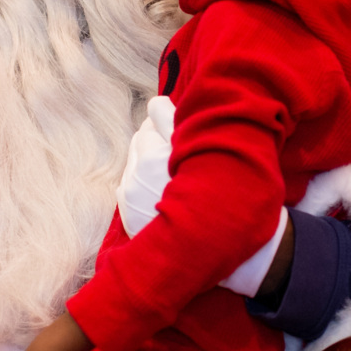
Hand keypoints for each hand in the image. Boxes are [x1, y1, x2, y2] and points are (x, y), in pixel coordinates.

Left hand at [115, 96, 286, 297]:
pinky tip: (163, 190)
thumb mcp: (207, 153)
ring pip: (135, 158)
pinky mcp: (128, 209)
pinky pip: (129, 181)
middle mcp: (139, 173)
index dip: (172, 119)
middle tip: (181, 151)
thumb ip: (175, 122)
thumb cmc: (223, 195)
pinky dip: (142, 180)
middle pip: (142, 137)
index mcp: (157, 157)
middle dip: (158, 138)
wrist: (218, 247)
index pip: (156, 115)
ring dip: (149, 159)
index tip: (184, 128)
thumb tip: (157, 102)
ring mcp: (132, 193)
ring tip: (174, 173)